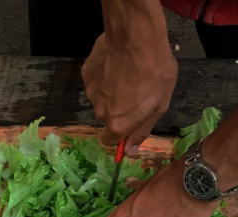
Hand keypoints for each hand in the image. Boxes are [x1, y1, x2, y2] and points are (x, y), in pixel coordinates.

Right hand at [82, 32, 176, 156]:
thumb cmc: (154, 72)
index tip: (129, 123)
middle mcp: (100, 112)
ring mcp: (91, 92)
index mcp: (117, 124)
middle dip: (118, 109)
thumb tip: (130, 152)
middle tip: (135, 92)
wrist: (137, 36)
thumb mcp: (158, 106)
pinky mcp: (86, 74)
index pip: (110, 141)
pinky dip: (105, 76)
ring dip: (112, 92)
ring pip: (101, 98)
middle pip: (107, 118)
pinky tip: (117, 64)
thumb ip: (142, 131)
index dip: (120, 134)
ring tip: (127, 74)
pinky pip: (96, 81)